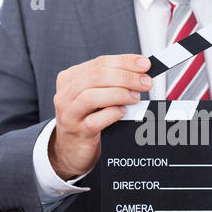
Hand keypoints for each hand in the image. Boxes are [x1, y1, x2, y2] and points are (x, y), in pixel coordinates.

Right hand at [49, 55, 152, 179]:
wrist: (71, 149)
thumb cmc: (88, 118)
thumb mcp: (95, 95)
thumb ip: (112, 82)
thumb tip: (141, 72)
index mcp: (70, 78)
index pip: (100, 63)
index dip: (125, 62)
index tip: (144, 64)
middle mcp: (66, 94)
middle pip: (95, 76)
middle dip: (125, 77)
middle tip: (145, 82)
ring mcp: (70, 114)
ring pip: (92, 97)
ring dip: (119, 94)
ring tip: (135, 97)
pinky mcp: (78, 132)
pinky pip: (95, 121)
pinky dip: (113, 113)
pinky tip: (123, 111)